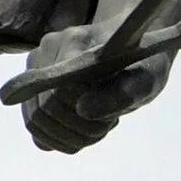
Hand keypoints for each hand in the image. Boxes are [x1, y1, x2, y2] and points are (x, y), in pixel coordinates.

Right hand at [6, 22, 176, 154]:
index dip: (83, 114)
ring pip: (34, 121)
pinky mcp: (32, 88)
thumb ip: (123, 93)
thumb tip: (83, 110)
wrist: (131, 53)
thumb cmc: (142, 64)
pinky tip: (83, 131)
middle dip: (78, 129)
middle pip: (44, 108)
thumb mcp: (148, 79)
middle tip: (109, 125)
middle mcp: (46, 50)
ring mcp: (34, 69)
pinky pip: (34, 127)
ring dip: (69, 137)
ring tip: (98, 127)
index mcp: (75, 40)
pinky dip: (58, 140)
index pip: (60, 91)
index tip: (113, 118)